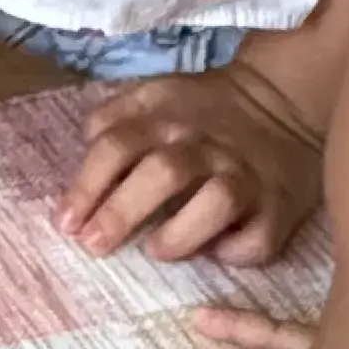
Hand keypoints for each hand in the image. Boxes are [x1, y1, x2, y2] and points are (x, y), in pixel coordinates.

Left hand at [60, 61, 321, 262]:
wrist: (284, 100)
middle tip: (93, 245)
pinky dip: (234, 253)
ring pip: (216, 204)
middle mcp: (204, 147)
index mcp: (165, 117)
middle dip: (122, 212)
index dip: (86, 185)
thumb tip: (86, 145)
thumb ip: (116, 117)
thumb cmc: (204, 110)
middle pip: (161, 174)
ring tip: (156, 250)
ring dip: (181, 233)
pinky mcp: (279, 208)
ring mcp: (245, 177)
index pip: (116, 145)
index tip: (64, 221)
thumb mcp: (156, 95)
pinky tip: (214, 254)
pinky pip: (257, 239)